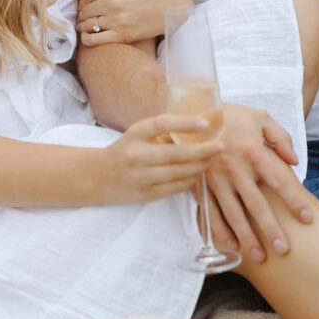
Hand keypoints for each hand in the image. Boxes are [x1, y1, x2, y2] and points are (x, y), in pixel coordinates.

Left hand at [77, 0, 191, 44]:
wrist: (174, 5)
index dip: (84, 1)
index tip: (86, 5)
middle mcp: (114, 1)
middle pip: (87, 10)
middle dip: (83, 14)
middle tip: (83, 17)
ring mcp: (119, 19)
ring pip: (89, 24)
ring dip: (83, 26)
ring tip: (84, 26)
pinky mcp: (124, 35)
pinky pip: (95, 40)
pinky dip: (87, 40)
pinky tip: (86, 38)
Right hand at [97, 113, 223, 204]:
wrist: (97, 177)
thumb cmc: (124, 150)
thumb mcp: (138, 135)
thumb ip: (162, 133)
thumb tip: (197, 131)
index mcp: (134, 134)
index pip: (161, 124)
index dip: (184, 123)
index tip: (205, 123)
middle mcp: (136, 155)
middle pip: (175, 153)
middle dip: (202, 150)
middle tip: (220, 146)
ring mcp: (140, 177)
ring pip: (178, 173)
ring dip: (199, 166)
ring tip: (213, 159)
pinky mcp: (145, 194)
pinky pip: (174, 187)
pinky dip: (189, 180)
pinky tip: (198, 172)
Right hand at [204, 104, 311, 262]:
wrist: (190, 111)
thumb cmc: (229, 114)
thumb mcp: (259, 117)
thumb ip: (280, 137)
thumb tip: (294, 161)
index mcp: (253, 150)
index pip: (279, 181)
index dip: (294, 201)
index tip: (307, 219)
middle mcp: (235, 168)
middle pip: (257, 204)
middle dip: (271, 229)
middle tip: (284, 249)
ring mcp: (216, 178)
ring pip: (233, 214)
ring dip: (246, 237)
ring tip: (259, 257)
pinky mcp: (200, 184)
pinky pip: (210, 211)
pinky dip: (220, 231)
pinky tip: (231, 246)